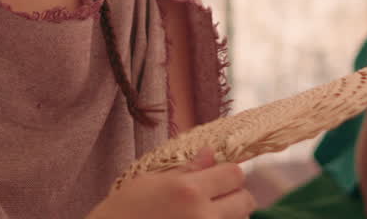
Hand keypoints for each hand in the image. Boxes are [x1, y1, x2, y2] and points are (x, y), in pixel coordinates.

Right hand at [89, 148, 255, 218]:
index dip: (228, 175)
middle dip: (235, 197)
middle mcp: (202, 215)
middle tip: (216, 200)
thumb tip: (210, 154)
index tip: (219, 178)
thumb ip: (184, 170)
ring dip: (229, 218)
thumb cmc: (121, 212)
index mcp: (188, 190)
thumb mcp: (148, 183)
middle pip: (246, 201)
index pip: (234, 174)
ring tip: (204, 216)